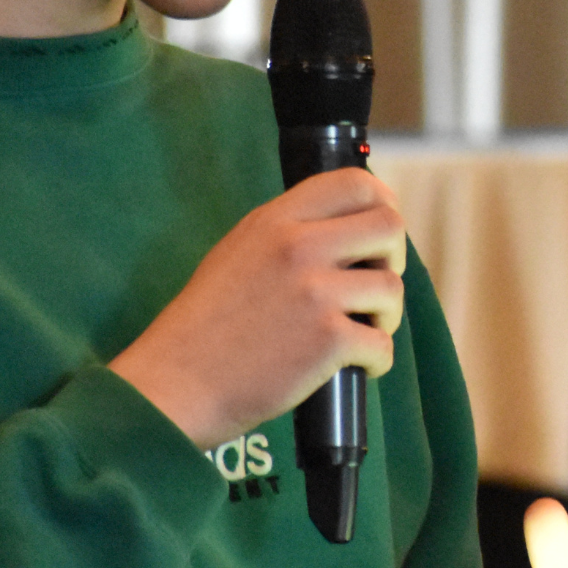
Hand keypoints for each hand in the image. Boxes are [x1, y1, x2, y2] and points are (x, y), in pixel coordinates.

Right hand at [109, 168, 407, 447]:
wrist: (175, 385)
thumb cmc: (205, 327)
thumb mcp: (239, 252)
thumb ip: (289, 232)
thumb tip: (347, 225)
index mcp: (276, 221)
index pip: (354, 183)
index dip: (383, 203)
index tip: (382, 231)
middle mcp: (298, 247)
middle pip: (389, 227)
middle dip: (393, 259)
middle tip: (374, 287)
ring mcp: (315, 292)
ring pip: (391, 289)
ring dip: (385, 317)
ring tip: (361, 332)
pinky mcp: (327, 339)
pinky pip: (382, 344)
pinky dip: (377, 361)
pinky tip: (357, 366)